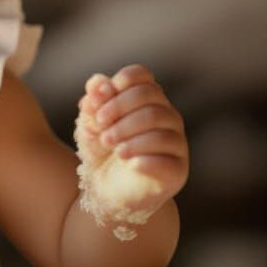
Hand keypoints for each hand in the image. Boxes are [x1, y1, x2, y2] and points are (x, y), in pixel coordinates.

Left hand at [78, 64, 187, 206]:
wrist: (108, 190)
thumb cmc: (102, 150)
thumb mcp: (90, 124)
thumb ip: (94, 102)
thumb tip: (99, 82)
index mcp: (146, 100)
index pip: (142, 76)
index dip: (119, 84)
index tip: (97, 104)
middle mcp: (167, 116)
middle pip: (150, 96)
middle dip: (118, 108)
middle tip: (100, 127)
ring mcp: (176, 142)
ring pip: (159, 122)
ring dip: (127, 132)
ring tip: (109, 145)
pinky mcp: (177, 170)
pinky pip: (167, 158)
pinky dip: (144, 157)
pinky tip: (128, 162)